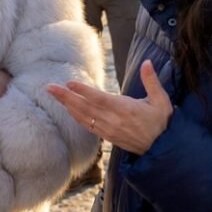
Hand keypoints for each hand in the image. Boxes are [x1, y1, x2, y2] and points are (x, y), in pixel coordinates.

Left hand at [46, 60, 172, 154]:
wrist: (162, 150)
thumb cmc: (162, 123)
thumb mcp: (161, 101)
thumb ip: (152, 81)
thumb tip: (147, 62)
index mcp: (125, 109)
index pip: (100, 99)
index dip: (83, 91)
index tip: (69, 83)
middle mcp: (113, 121)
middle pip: (85, 107)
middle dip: (65, 97)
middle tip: (49, 87)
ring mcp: (109, 130)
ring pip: (83, 117)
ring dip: (67, 105)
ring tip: (53, 94)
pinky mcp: (107, 136)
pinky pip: (87, 126)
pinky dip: (75, 116)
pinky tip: (67, 108)